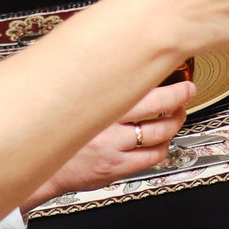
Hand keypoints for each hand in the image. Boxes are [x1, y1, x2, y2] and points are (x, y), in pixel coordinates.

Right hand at [28, 81, 193, 203]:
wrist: (42, 164)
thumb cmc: (55, 130)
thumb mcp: (67, 99)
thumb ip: (91, 84)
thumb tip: (111, 61)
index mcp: (93, 100)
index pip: (135, 83)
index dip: (160, 77)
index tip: (172, 68)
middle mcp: (105, 123)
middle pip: (156, 105)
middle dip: (178, 97)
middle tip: (186, 91)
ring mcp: (113, 146)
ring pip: (158, 132)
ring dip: (174, 123)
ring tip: (177, 115)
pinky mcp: (116, 167)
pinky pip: (152, 157)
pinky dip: (163, 147)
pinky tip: (161, 141)